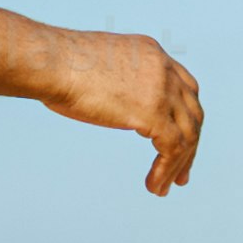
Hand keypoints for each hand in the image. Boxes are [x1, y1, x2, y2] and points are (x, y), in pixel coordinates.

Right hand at [49, 29, 202, 195]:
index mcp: (151, 54)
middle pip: (191, 112)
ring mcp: (161, 90)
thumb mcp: (101, 68)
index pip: (184, 87)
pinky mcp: (152, 112)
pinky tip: (154, 186)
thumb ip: (118, 82)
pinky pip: (172, 148)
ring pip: (186, 134)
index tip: (179, 140)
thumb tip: (114, 101)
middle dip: (190, 144)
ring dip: (178, 165)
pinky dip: (166, 170)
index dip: (185, 116)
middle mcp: (162, 68)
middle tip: (181, 173)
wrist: (51, 63)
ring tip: (165, 188)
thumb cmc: (58, 66)